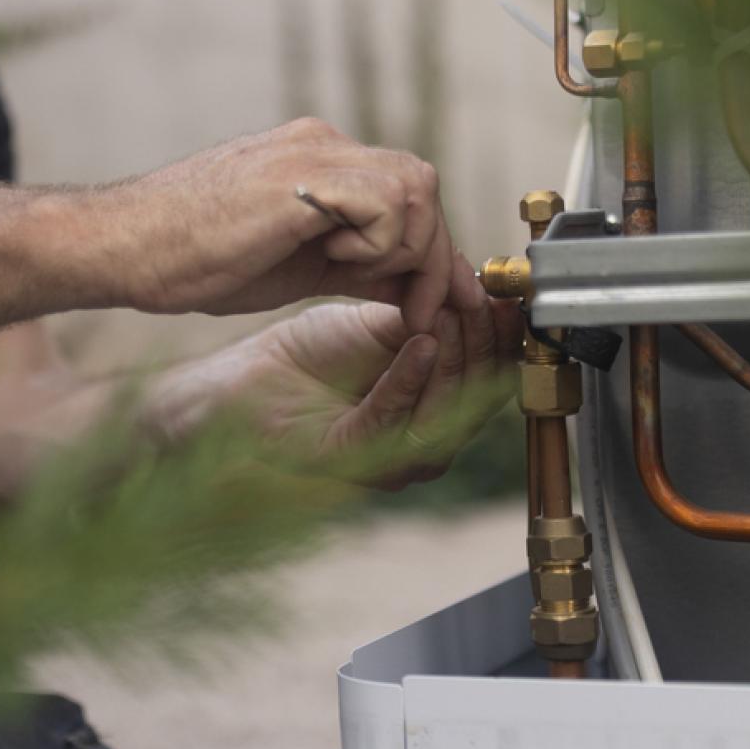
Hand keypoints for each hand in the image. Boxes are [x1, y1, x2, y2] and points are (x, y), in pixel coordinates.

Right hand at [93, 119, 482, 333]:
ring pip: (415, 187)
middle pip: (422, 185)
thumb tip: (415, 288)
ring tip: (351, 276)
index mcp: (320, 161)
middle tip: (422, 312)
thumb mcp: (299, 268)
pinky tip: (328, 258)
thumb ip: (358, 266)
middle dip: (435, 255)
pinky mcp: (304, 173)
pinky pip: (387, 201)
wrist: (123, 247)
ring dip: (403, 250)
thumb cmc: (192, 261)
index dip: (435, 250)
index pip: (407, 192)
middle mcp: (324, 143)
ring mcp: (314, 152)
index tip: (444, 304)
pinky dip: (376, 243)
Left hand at [203, 299, 523, 490]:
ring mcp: (386, 459)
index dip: (501, 339)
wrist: (242, 377)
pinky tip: (421, 342)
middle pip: (473, 397)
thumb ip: (431, 313)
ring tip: (451, 314)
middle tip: (480, 301)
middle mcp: (419, 442)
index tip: (507, 298)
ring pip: (441, 413)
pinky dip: (410, 378)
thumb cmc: (308, 356)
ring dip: (453, 358)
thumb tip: (485, 289)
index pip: (486, 378)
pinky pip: (391, 419)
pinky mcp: (348, 458)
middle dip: (481, 344)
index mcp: (433, 409)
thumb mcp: (382, 322)